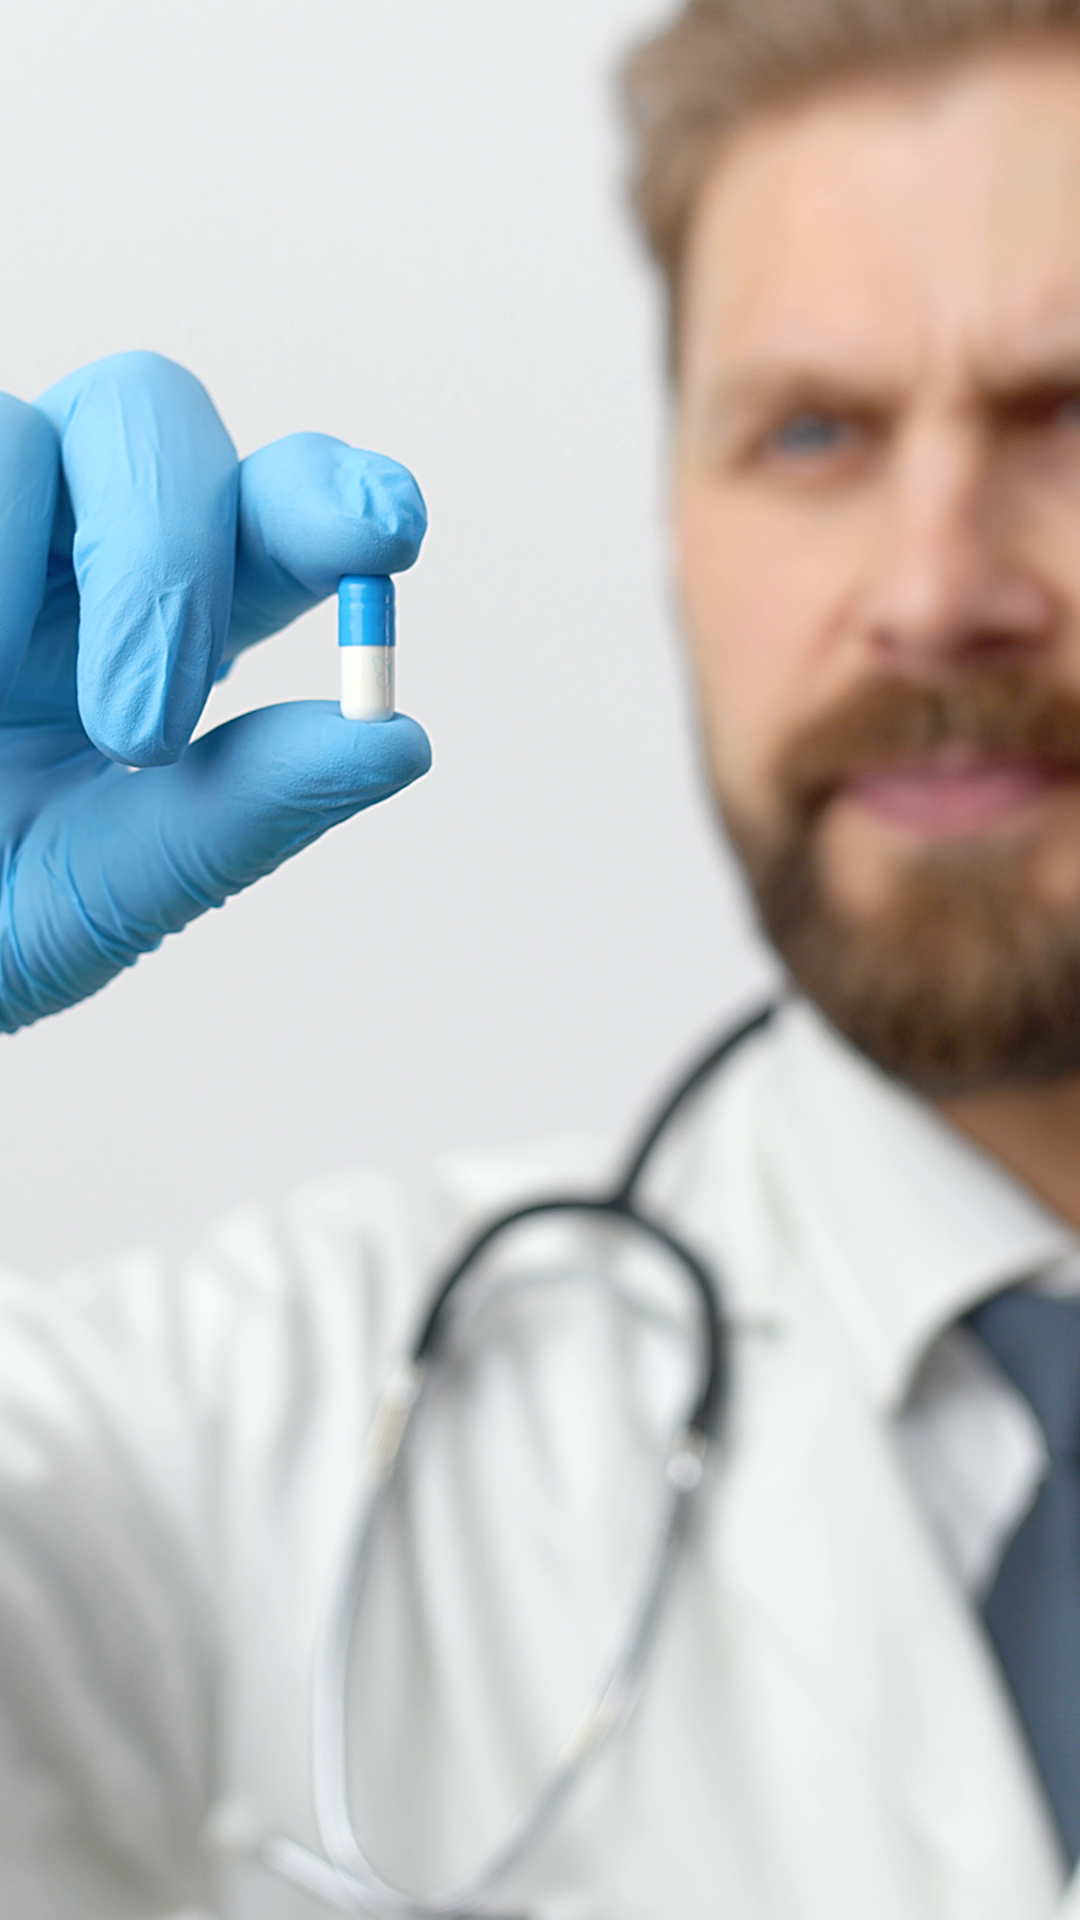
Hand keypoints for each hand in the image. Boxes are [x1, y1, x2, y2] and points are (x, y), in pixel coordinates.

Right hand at [0, 350, 430, 1031]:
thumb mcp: (102, 895)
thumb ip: (239, 817)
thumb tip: (401, 742)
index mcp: (162, 629)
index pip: (267, 521)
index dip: (331, 498)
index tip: (387, 533)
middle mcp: (67, 548)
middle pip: (156, 412)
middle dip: (170, 554)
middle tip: (136, 732)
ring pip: (44, 425)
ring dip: (69, 574)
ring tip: (0, 694)